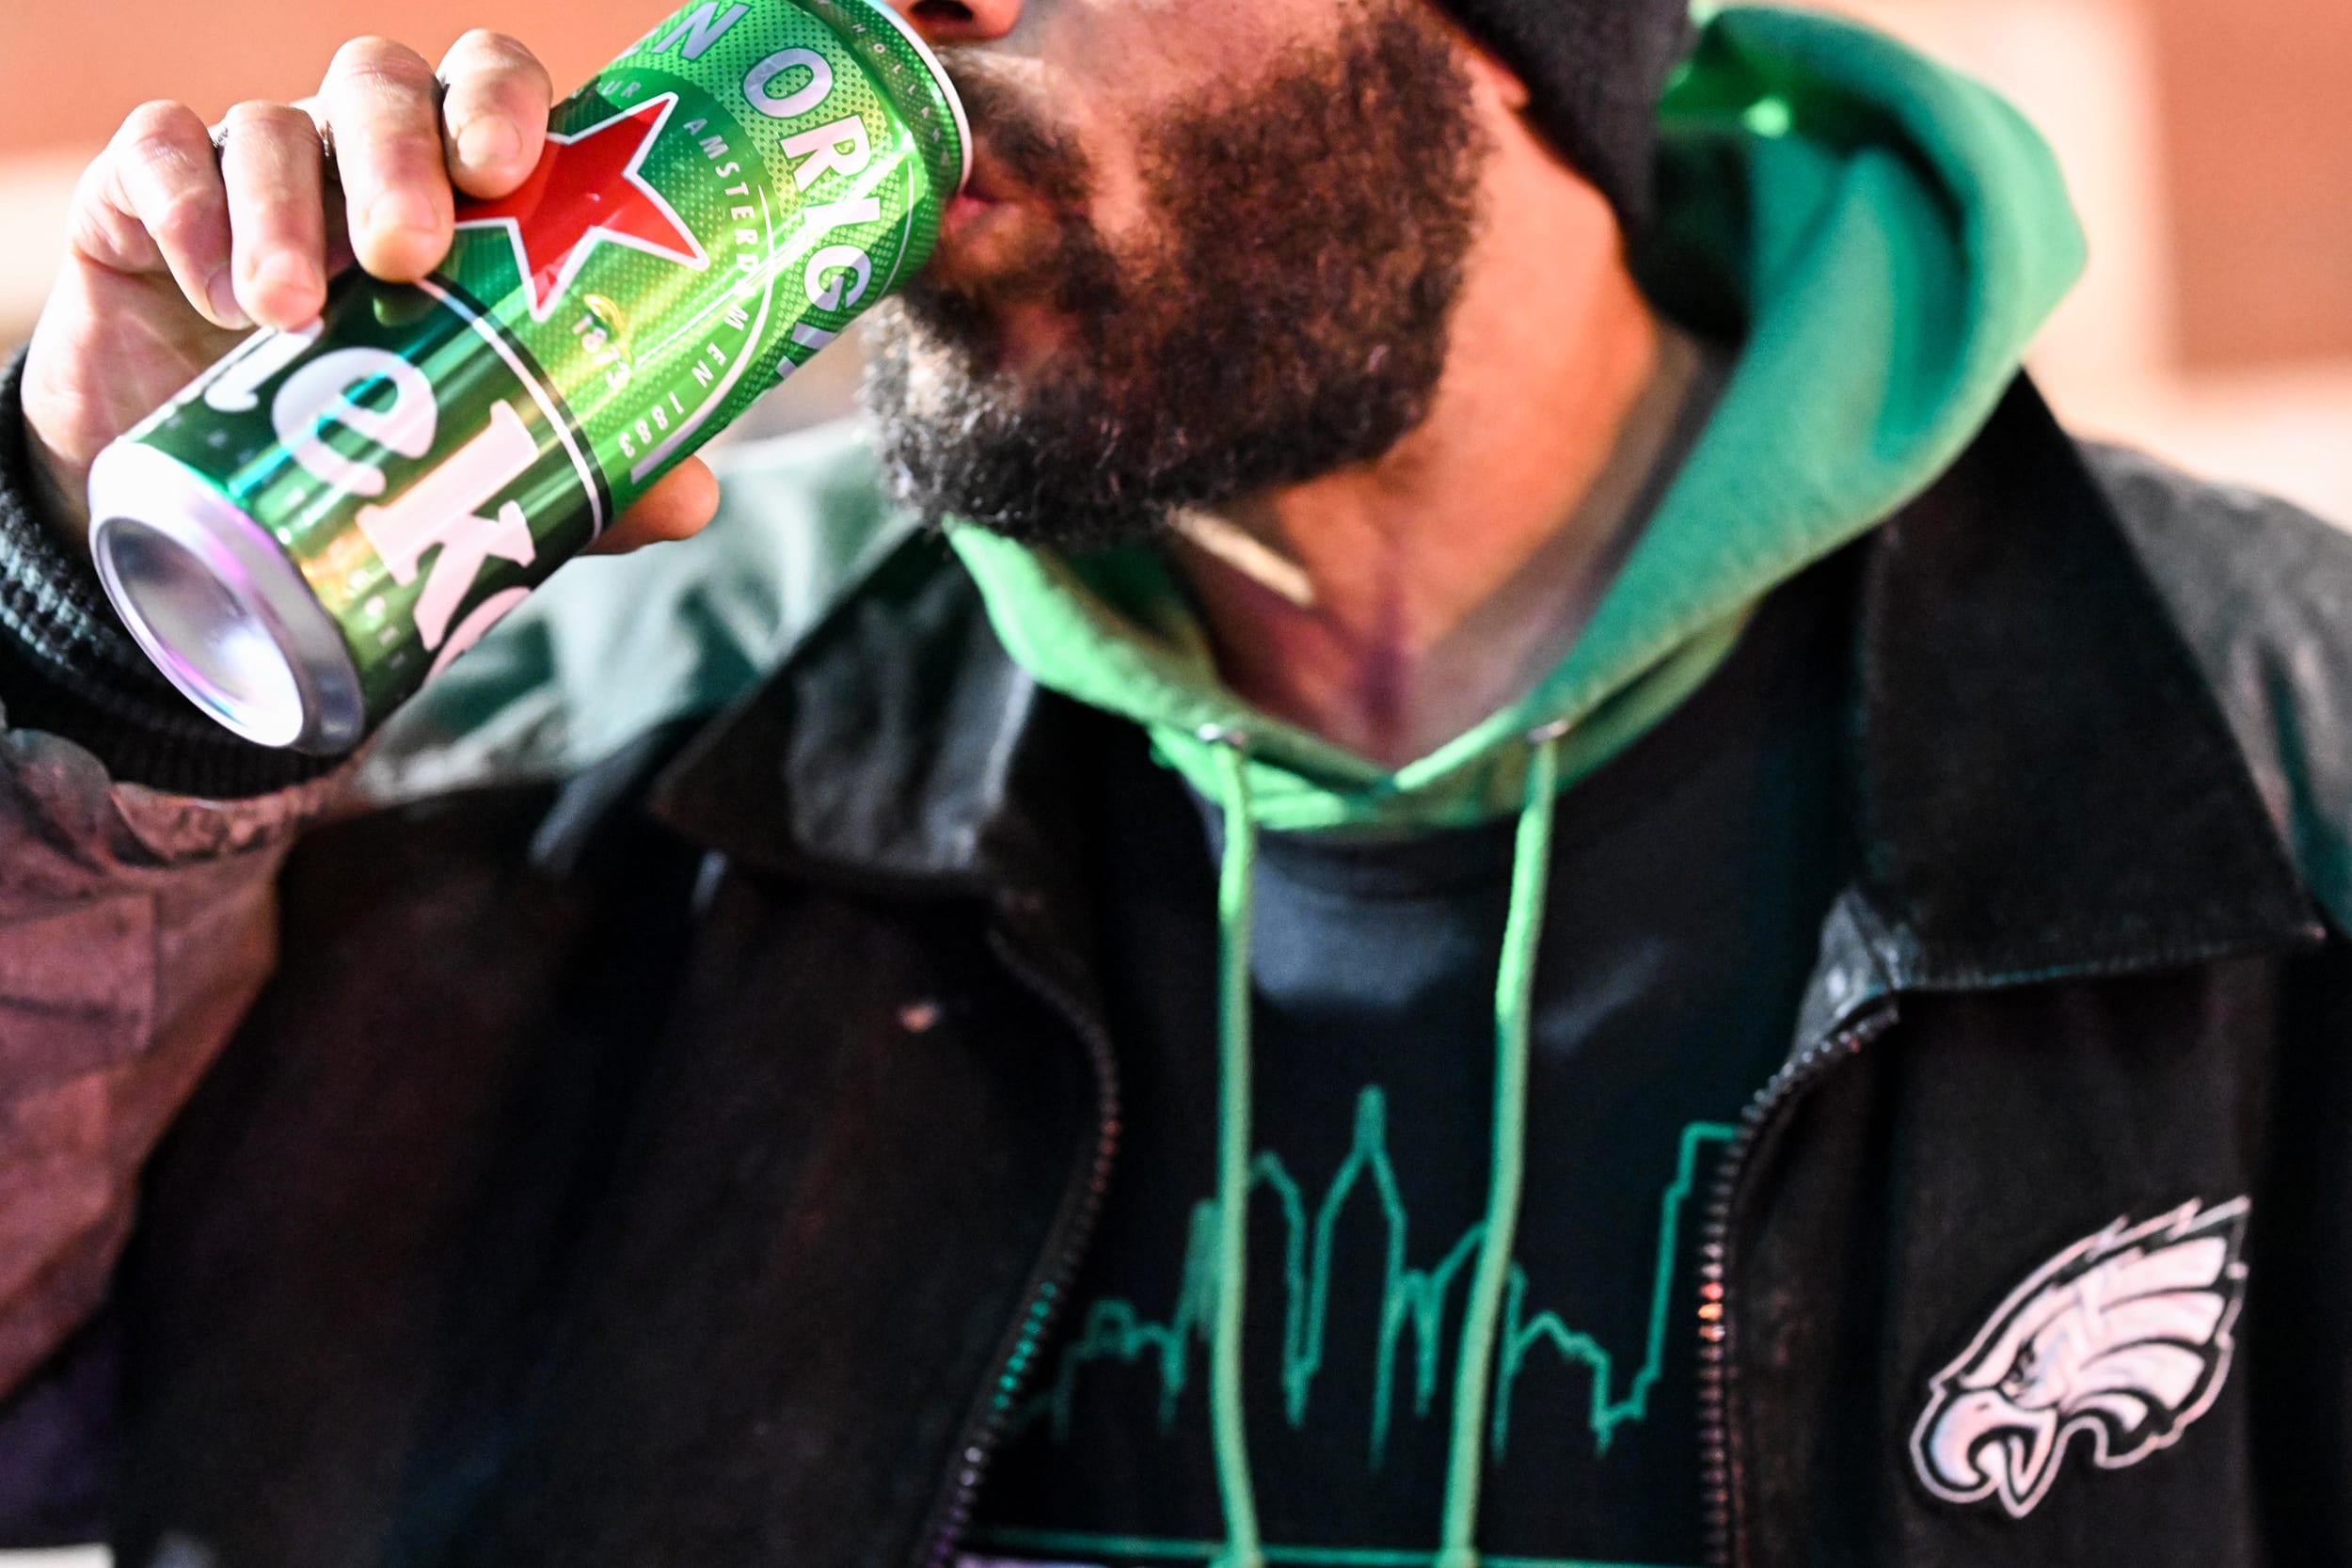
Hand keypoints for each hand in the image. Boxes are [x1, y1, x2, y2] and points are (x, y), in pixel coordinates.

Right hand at [18, 32, 717, 557]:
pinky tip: (212, 290)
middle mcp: (356, 158)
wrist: (207, 512)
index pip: (488, 93)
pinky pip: (160, 161)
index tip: (507, 166)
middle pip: (382, 87)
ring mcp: (250, 173)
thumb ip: (586, 462)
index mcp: (457, 193)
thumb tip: (691, 498)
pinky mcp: (144, 206)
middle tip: (410, 250)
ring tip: (291, 311)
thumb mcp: (485, 463)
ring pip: (268, 127)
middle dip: (399, 153)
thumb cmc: (375, 447)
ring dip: (285, 208)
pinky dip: (189, 214)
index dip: (501, 102)